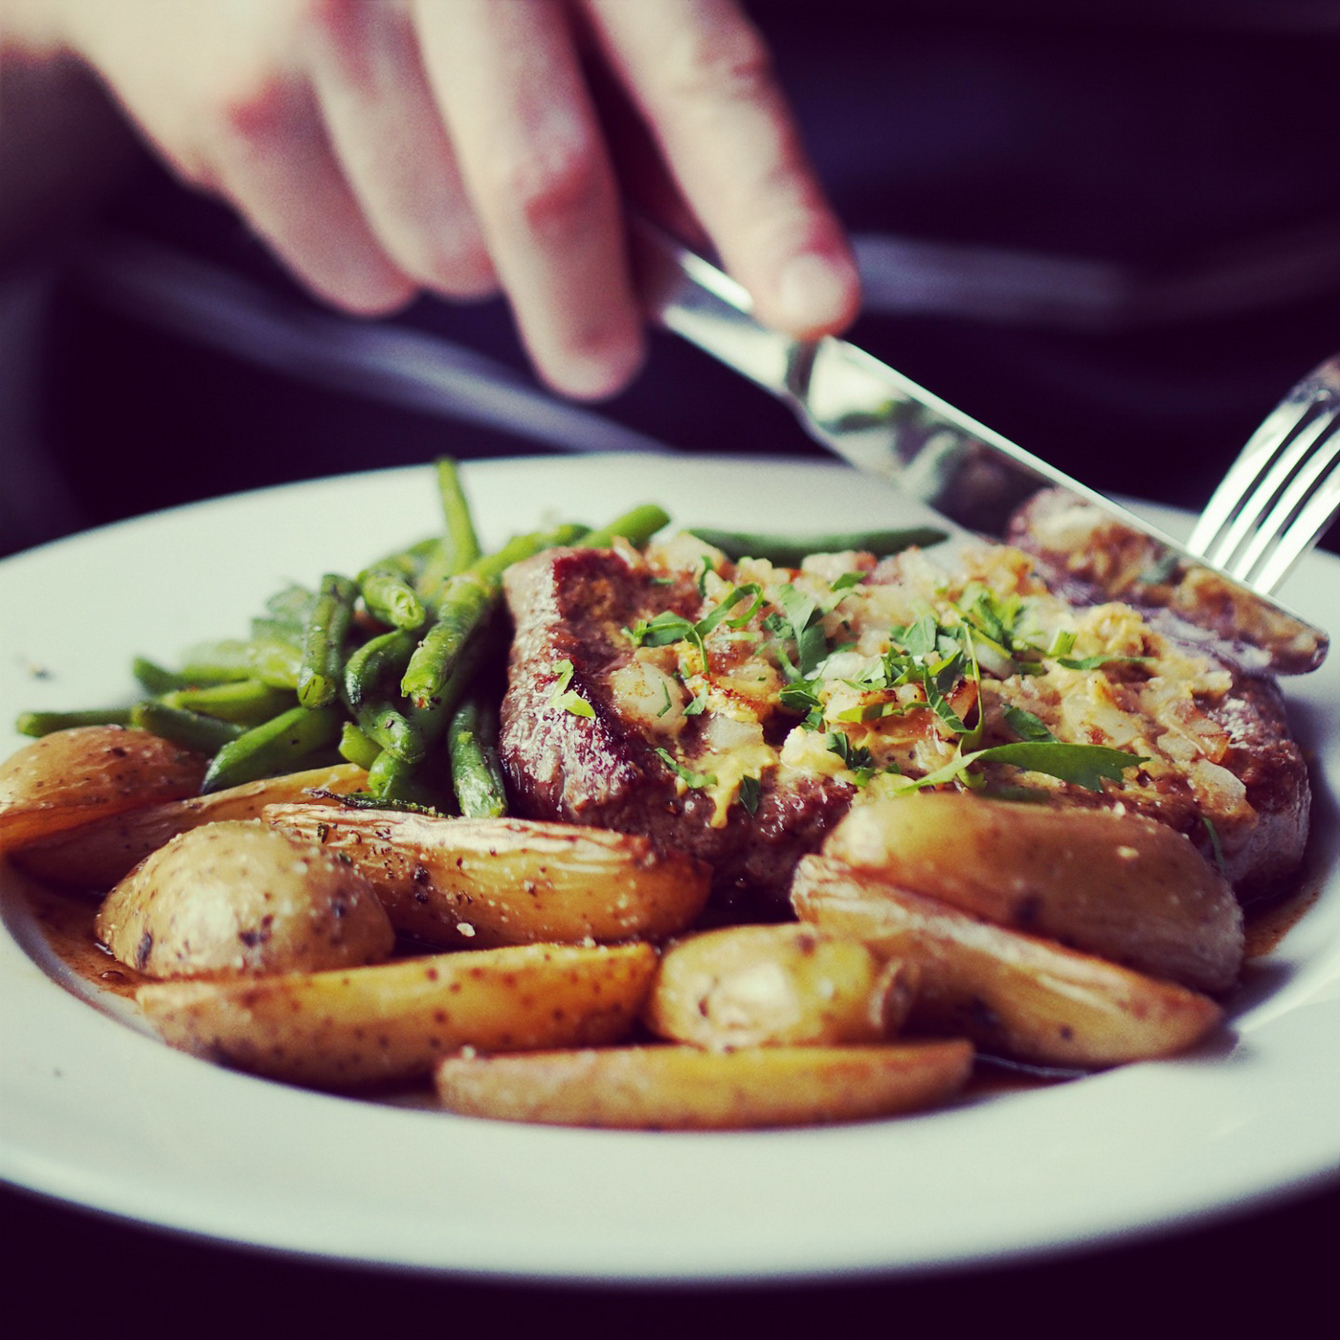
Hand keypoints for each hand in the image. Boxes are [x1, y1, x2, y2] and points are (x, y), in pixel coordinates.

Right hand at [16, 0, 859, 398]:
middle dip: (586, 311)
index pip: (698, 76)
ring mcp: (317, 11)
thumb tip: (715, 259)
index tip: (817, 310)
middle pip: (546, 192)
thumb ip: (648, 110)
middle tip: (598, 355)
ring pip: (446, 260)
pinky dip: (376, 262)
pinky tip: (346, 163)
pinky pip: (356, 279)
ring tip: (423, 167)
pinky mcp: (225, 100)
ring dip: (465, 264)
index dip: (766, 206)